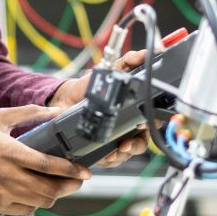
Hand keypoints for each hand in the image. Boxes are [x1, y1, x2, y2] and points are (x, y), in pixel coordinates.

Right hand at [0, 104, 92, 215]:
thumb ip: (28, 113)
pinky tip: (34, 193)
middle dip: (69, 187)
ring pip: (39, 203)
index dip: (72, 170)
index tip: (86, 172)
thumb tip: (54, 112)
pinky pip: (24, 211)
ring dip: (53, 196)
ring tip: (57, 187)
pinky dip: (34, 204)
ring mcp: (1, 194)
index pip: (49, 166)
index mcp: (10, 152)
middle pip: (49, 190)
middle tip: (77, 181)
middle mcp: (7, 176)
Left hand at [49, 50, 151, 166]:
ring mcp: (116, 140)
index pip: (151, 120)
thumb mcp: (110, 70)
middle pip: (141, 142)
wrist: (65, 100)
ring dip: (122, 154)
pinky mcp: (102, 150)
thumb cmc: (89, 87)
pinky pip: (110, 160)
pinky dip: (108, 159)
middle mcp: (128, 127)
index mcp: (134, 109)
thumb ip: (128, 61)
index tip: (141, 126)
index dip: (151, 125)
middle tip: (126, 144)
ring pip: (127, 154)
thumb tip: (144, 54)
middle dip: (135, 146)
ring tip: (115, 150)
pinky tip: (104, 154)